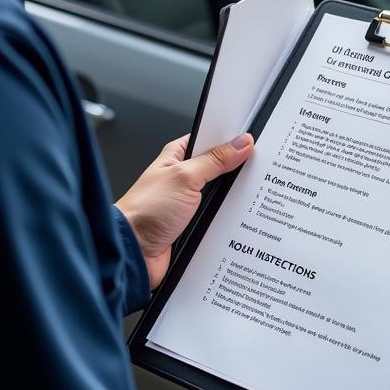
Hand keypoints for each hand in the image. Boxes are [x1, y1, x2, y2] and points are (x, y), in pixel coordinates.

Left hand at [116, 133, 253, 289]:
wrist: (132, 252)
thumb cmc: (144, 212)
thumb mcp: (185, 177)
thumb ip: (215, 159)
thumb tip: (241, 143)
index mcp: (177, 157)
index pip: (210, 138)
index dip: (230, 138)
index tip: (252, 139)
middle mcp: (184, 178)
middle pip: (220, 167)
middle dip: (236, 170)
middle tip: (256, 169)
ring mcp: (190, 202)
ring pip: (222, 195)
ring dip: (232, 198)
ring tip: (248, 195)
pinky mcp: (195, 224)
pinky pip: (219, 217)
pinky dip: (228, 219)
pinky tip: (239, 218)